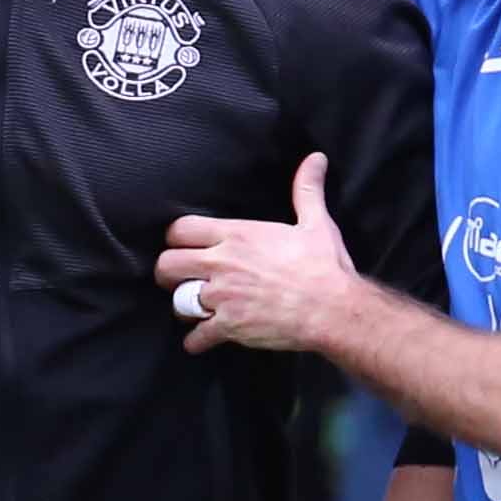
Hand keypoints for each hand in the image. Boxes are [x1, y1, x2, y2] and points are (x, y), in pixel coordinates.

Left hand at [157, 153, 365, 356]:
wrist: (333, 309)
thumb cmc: (324, 266)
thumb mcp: (315, 223)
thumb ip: (307, 190)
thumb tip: (316, 159)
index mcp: (237, 236)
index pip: (181, 230)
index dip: (177, 239)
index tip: (183, 246)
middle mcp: (222, 264)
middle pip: (167, 265)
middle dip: (169, 272)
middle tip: (178, 278)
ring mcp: (222, 297)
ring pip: (178, 302)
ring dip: (184, 307)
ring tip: (194, 308)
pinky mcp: (229, 326)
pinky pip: (197, 336)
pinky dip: (197, 341)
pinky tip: (201, 340)